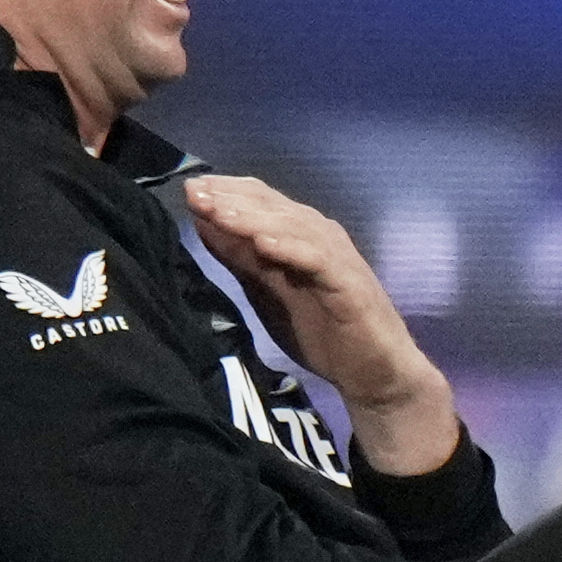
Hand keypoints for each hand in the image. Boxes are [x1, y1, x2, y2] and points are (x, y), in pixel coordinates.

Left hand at [179, 174, 460, 476]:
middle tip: (194, 191)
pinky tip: (264, 241)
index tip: (189, 188)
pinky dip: (291, 247)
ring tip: (219, 210)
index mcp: (299, 236)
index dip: (225, 192)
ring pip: (293, 226)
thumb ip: (239, 258)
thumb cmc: (321, 332)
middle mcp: (319, 236)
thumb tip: (203, 223)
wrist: (372, 372)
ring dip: (254, 217)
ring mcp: (336, 256)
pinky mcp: (348, 282)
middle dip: (231, 198)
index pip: (260, 202)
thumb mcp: (266, 292)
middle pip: (273, 207)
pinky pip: (317, 259)